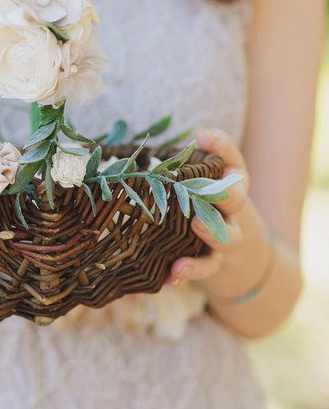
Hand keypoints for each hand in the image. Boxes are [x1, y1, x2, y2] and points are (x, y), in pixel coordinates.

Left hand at [164, 127, 249, 286]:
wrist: (233, 249)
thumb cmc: (208, 201)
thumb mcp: (209, 175)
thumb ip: (207, 151)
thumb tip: (199, 132)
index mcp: (232, 183)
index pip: (233, 160)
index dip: (221, 146)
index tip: (201, 137)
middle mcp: (233, 210)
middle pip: (236, 201)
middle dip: (224, 196)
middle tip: (207, 189)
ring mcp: (225, 238)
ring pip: (226, 239)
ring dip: (210, 236)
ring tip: (194, 230)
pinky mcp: (212, 262)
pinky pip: (204, 268)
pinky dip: (188, 272)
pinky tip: (171, 275)